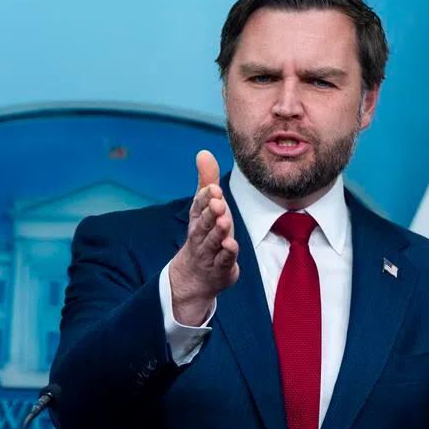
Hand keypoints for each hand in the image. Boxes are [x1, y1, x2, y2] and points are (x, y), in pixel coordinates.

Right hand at [169, 150, 238, 325]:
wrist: (196, 276)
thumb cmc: (206, 234)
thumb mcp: (206, 207)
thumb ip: (206, 181)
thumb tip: (203, 152)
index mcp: (198, 219)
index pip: (199, 206)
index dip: (205, 197)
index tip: (213, 187)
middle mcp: (201, 235)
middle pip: (204, 223)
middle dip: (210, 212)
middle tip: (218, 202)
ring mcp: (209, 253)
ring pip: (212, 241)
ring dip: (218, 231)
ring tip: (225, 221)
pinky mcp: (220, 267)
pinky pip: (222, 260)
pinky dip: (226, 253)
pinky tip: (231, 245)